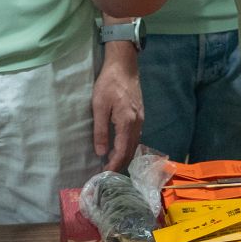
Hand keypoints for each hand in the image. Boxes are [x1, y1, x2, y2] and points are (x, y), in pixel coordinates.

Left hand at [92, 38, 143, 171]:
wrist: (125, 66)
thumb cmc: (109, 83)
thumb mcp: (99, 106)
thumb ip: (100, 130)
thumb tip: (101, 152)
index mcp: (127, 122)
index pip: (122, 151)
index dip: (114, 165)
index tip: (105, 175)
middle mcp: (137, 124)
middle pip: (131, 151)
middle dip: (120, 164)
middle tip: (107, 174)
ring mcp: (141, 119)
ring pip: (135, 145)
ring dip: (124, 156)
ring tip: (112, 164)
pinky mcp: (140, 115)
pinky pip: (136, 137)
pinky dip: (128, 147)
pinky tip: (120, 148)